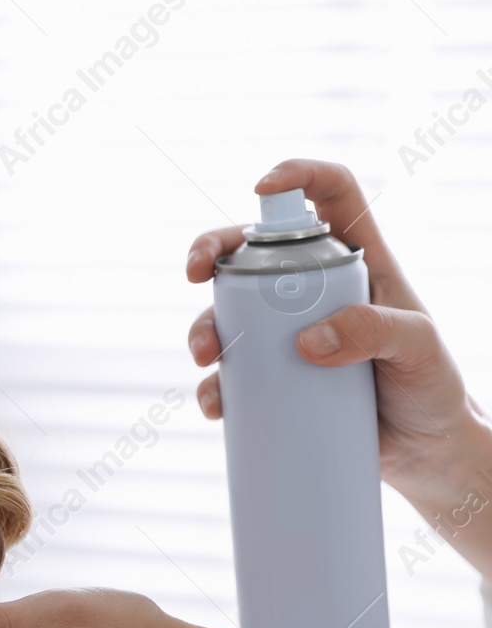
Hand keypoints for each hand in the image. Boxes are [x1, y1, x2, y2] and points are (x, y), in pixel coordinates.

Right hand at [184, 158, 483, 499]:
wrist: (422, 451)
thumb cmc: (431, 387)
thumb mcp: (419, 349)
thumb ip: (373, 331)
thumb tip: (307, 341)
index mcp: (356, 260)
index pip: (330, 193)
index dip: (296, 176)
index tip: (260, 189)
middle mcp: (313, 289)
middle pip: (251, 248)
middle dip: (211, 251)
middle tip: (195, 273)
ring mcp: (286, 333)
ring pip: (227, 311)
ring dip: (203, 327)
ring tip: (206, 357)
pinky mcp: (271, 379)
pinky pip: (229, 374)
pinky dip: (213, 386)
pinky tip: (216, 403)